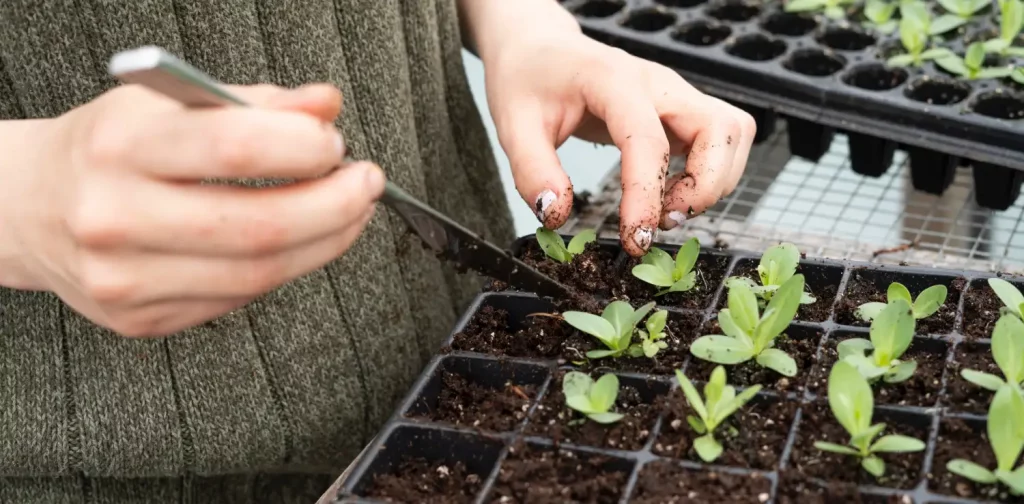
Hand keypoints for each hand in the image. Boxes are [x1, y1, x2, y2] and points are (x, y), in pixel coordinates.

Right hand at [0, 84, 382, 336]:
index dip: (305, 147)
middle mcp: (116, 216)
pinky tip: (296, 244)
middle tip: (366, 185)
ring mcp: (125, 279)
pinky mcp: (141, 320)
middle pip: (259, 227)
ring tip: (348, 214)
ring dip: (324, 243)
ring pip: (258, 275)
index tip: (336, 143)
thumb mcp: (171, 104)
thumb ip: (256, 102)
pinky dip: (282, 270)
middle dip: (336, 207)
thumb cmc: (108, 148)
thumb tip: (327, 106)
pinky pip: (237, 300)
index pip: (235, 147)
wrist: (27, 207)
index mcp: (122, 146)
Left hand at [484, 32, 754, 256]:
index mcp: (613, 80)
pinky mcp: (681, 110)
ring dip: (714, 182)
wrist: (540, 50)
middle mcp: (657, 83)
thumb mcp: (513, 125)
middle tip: (664, 221)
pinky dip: (711, 174)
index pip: (647, 140)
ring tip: (668, 210)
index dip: (647, 195)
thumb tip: (557, 214)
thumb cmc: (528, 81)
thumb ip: (533, 171)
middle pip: (721, 129)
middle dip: (706, 187)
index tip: (635, 238)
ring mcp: (675, 94)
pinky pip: (722, 140)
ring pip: (732, 134)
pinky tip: (671, 194)